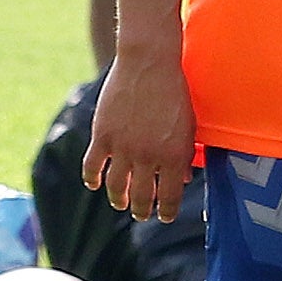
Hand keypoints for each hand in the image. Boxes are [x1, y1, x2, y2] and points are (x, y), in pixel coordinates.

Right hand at [83, 52, 198, 222]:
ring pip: (117, 187)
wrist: (149, 63)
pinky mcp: (102, 135)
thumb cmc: (174, 92)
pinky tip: (95, 183)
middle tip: (142, 214)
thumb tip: (185, 178)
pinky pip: (93, 167)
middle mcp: (148, 156)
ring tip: (120, 202)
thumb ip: (186, 154)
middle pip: (143, 197)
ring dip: (119, 199)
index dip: (167, 211)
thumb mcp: (189, 125)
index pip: (170, 197)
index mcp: (174, 156)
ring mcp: (123, 147)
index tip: (164, 217)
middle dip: (143, 211)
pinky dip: (92, 179)